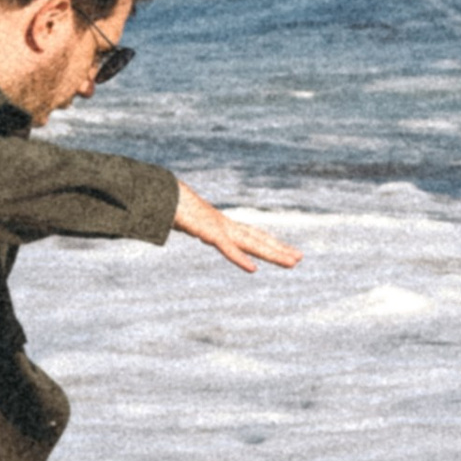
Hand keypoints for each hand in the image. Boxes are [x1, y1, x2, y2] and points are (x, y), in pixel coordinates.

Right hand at [171, 182, 299, 274]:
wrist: (160, 191)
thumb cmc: (171, 204)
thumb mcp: (185, 220)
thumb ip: (192, 226)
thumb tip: (189, 227)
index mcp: (221, 225)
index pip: (250, 235)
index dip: (269, 243)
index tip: (284, 250)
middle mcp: (225, 226)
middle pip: (257, 239)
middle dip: (278, 249)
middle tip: (299, 258)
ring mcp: (218, 228)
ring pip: (250, 244)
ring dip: (271, 254)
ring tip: (292, 262)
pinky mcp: (207, 232)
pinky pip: (226, 248)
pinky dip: (239, 259)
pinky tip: (253, 269)